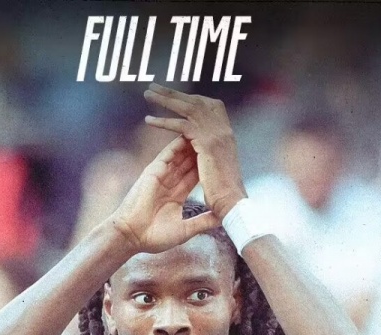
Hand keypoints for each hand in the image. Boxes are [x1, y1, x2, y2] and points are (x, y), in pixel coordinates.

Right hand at [111, 135, 219, 253]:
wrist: (133, 236)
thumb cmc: (155, 237)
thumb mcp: (185, 230)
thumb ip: (203, 222)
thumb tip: (222, 220)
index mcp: (177, 196)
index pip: (195, 177)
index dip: (208, 168)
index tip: (221, 159)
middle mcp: (169, 183)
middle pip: (189, 163)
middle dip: (202, 152)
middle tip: (217, 138)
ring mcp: (161, 175)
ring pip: (181, 155)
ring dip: (193, 143)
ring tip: (208, 131)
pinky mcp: (153, 171)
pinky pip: (168, 153)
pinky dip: (178, 143)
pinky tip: (190, 132)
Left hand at [143, 83, 246, 220]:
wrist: (232, 203)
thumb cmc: (226, 195)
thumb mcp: (219, 169)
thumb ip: (211, 156)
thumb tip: (203, 155)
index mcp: (226, 134)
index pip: (208, 106)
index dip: (191, 100)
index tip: (175, 96)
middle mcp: (223, 129)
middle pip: (196, 102)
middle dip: (174, 93)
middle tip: (155, 86)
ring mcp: (216, 134)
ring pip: (188, 109)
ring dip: (166, 99)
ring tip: (148, 92)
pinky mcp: (207, 142)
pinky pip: (181, 126)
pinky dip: (164, 122)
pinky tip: (149, 120)